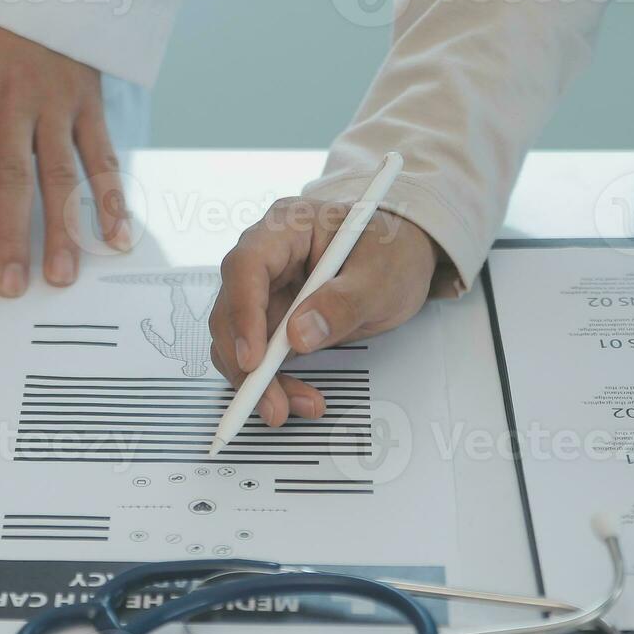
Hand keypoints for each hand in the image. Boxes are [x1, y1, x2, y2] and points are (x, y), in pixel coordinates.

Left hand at [0, 8, 130, 295]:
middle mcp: (9, 101)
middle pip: (9, 177)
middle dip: (10, 237)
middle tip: (8, 286)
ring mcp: (54, 103)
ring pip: (60, 173)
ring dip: (62, 229)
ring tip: (61, 275)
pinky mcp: (88, 103)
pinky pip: (103, 156)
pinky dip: (111, 198)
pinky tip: (115, 236)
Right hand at [208, 197, 437, 425]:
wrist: (402, 259)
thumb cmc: (392, 251)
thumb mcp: (381, 275)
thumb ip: (343, 302)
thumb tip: (299, 335)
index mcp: (286, 228)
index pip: (246, 266)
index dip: (242, 313)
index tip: (253, 358)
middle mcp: (266, 259)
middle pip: (231, 311)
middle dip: (246, 363)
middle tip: (272, 402)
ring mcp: (266, 292)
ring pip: (238, 342)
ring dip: (258, 381)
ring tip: (295, 406)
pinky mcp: (273, 322)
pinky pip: (259, 358)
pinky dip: (272, 383)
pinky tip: (298, 398)